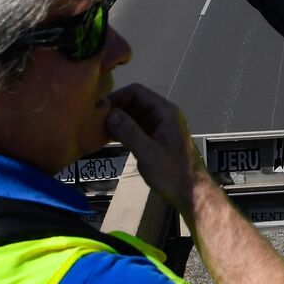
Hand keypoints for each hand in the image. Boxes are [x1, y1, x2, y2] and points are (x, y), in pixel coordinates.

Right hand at [106, 83, 208, 222]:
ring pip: (133, 115)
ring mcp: (158, 126)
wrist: (190, 191)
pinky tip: (108, 137)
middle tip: (94, 121)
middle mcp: (162, 115)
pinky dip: (122, 130)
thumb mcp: (149, 153)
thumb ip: (130, 132)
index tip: (99, 108)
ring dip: (117, 120)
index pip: (137, 92)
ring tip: (97, 129)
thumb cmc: (172, 172)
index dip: (117, 97)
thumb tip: (110, 113)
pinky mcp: (154, 138)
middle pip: (134, 102)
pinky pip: (135, 127)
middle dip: (115, 109)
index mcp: (165, 112)